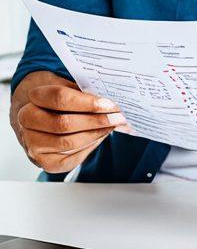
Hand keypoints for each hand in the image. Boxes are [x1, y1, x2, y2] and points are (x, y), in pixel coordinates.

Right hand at [11, 73, 128, 173]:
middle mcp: (26, 124)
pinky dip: (91, 146)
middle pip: (64, 124)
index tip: (110, 104)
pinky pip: (73, 157)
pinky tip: (100, 135)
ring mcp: (33, 146)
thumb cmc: (56, 99)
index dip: (88, 102)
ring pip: (69, 142)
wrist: (38, 116)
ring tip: (113, 125)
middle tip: (118, 116)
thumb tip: (111, 100)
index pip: (59, 98)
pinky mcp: (46, 162)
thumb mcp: (66, 86)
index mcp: (30, 100)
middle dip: (96, 121)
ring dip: (96, 134)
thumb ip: (84, 91)